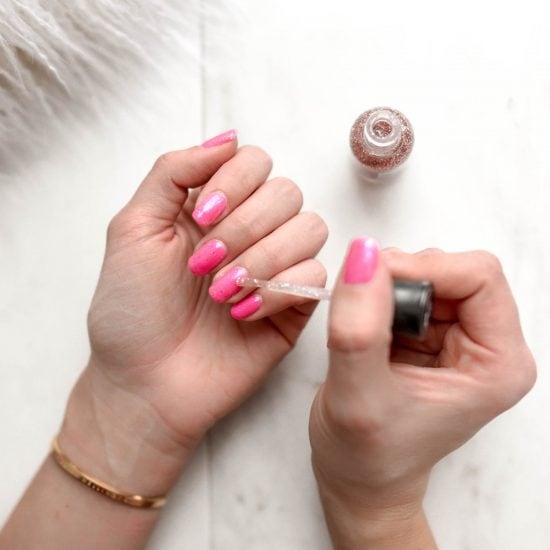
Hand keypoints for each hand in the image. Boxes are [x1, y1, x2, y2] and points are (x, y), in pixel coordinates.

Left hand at [60, 133, 327, 495]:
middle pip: (287, 192)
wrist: (144, 383)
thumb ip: (174, 172)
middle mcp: (251, 232)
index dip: (235, 182)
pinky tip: (241, 313)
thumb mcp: (134, 228)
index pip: (255, 162)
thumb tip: (227, 138)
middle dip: (246, 226)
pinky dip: (277, 291)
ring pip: (311, 228)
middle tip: (204, 264)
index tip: (201, 217)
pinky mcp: (295, 306)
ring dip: (264, 257)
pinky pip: (316, 277)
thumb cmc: (131, 311)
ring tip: (221, 292)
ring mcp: (277, 269)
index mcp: (214, 208)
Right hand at [309, 239, 535, 547]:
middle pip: (452, 269)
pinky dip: (377, 296)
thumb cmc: (367, 457)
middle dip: (400, 279)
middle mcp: (487, 346)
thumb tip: (363, 256)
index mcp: (499, 364)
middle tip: (363, 314)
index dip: (423, 268)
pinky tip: (365, 330)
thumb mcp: (358, 397)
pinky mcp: (431, 334)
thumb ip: (360, 328)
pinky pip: (405, 288)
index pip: (479, 276)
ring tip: (362, 331)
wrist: (359, 478)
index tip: (372, 282)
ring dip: (385, 289)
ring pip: (426, 274)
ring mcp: (459, 338)